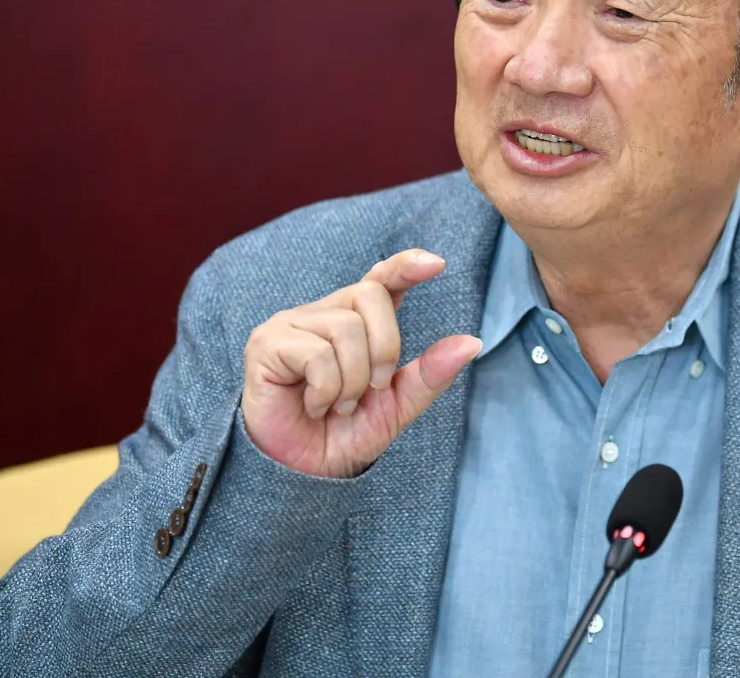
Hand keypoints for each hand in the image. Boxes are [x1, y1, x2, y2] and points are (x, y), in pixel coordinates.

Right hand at [240, 249, 480, 477]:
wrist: (300, 475)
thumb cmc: (343, 435)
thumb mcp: (396, 408)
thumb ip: (429, 375)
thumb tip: (472, 342)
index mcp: (355, 322)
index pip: (381, 280)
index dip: (405, 266)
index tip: (436, 264)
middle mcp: (323, 314)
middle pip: (371, 296)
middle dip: (385, 347)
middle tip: (373, 388)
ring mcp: (291, 325)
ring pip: (345, 328)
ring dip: (353, 380)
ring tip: (338, 406)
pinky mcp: (266, 345)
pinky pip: (316, 354)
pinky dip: (327, 390)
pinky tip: (314, 407)